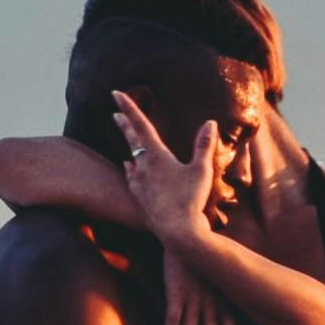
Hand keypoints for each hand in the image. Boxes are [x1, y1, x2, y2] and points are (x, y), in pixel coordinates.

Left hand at [110, 92, 223, 246]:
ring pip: (131, 159)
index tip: (116, 94)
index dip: (128, 107)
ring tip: (128, 142)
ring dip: (129, 147)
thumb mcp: (202, 170)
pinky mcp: (139, 197)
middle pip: (131, 140)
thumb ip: (204, 146)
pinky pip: (131, 178)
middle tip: (115, 113)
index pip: (141, 125)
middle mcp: (142, 167)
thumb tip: (209, 122)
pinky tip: (130, 169)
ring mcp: (138, 183)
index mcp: (157, 156)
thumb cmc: (190, 199)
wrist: (177, 231)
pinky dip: (130, 169)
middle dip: (124, 124)